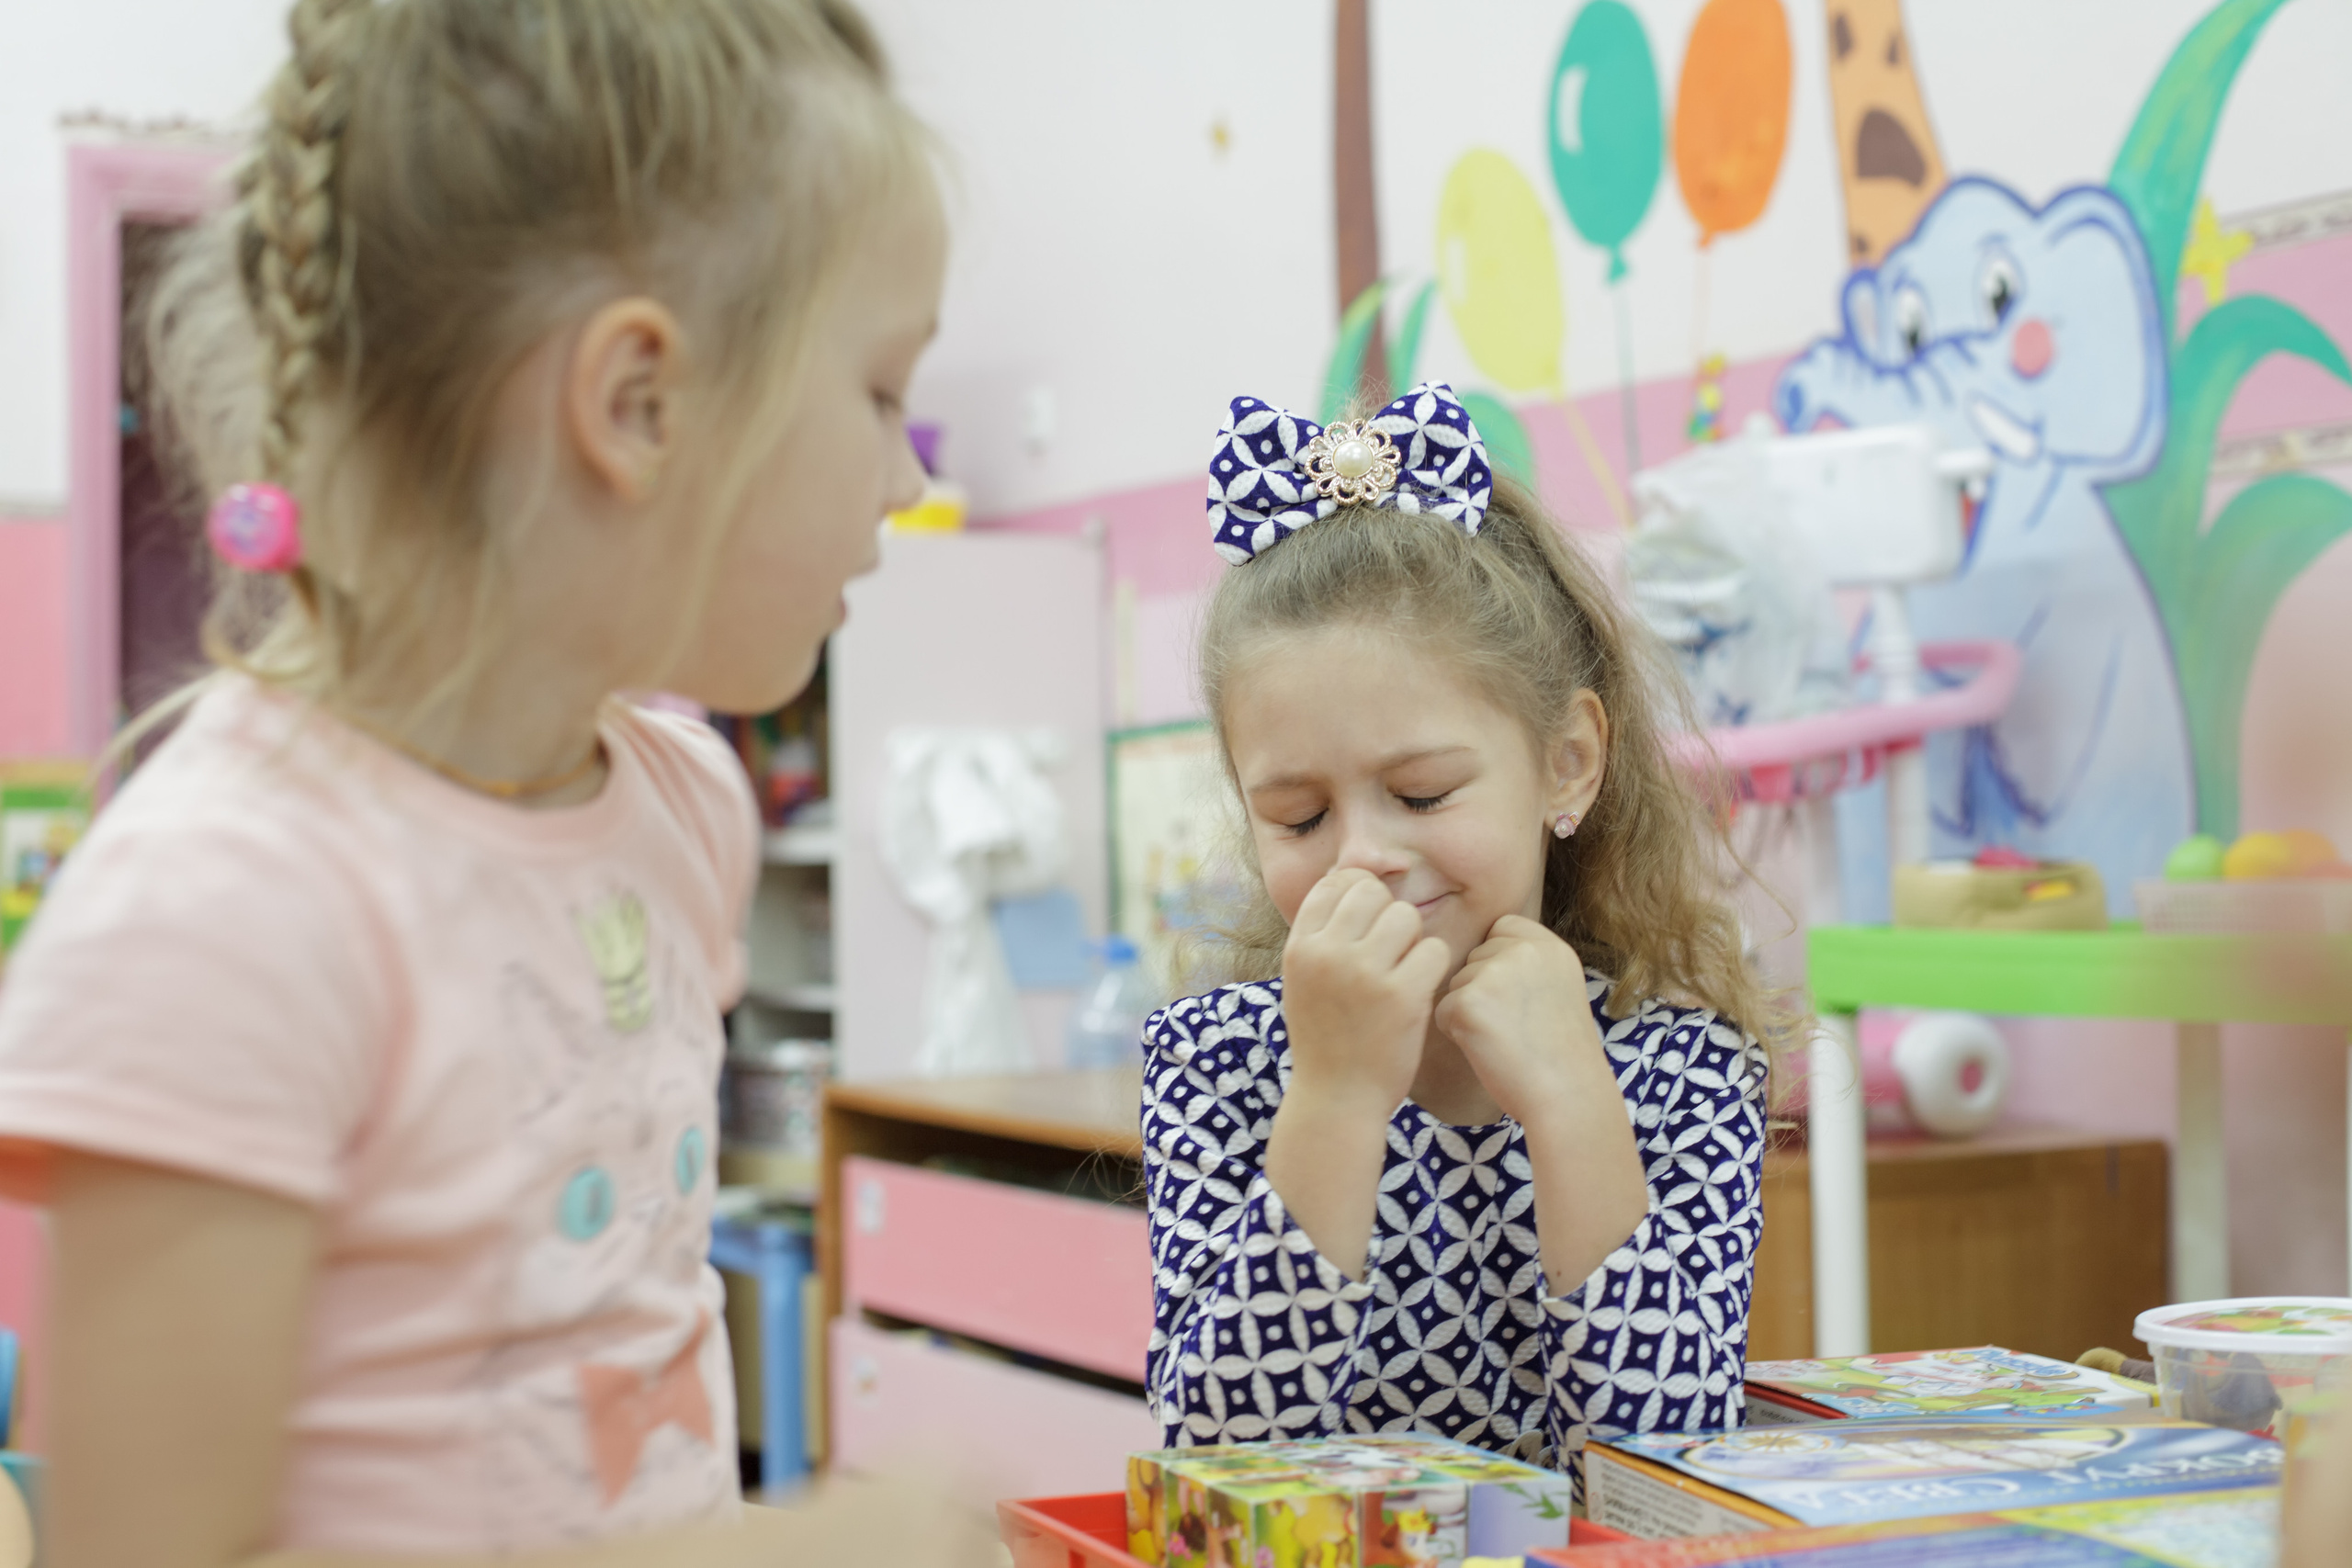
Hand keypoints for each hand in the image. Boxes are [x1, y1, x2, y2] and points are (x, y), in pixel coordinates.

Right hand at [1280, 867, 1452, 1112]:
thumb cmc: (1325, 1037)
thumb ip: (1322, 936)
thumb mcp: (1302, 981)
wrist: (1336, 1098)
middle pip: (1374, 892)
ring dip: (1413, 940)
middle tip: (1390, 950)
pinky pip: (1434, 950)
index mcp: (1301, 947)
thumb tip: (1352, 881)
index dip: (1360, 891)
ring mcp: (1365, 974)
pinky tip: (1420, 989)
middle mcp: (1328, 953)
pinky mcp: (1402, 996)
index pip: (1336, 882)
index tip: (1370, 920)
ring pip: (1407, 917)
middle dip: (1388, 915)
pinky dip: (1433, 967)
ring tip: (1403, 971)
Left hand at [1432, 914, 1600, 1126]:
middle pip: (1474, 957)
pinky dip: (1457, 1034)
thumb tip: (1481, 956)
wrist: (1569, 1096)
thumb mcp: (1559, 989)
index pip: (1501, 929)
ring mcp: (1495, 973)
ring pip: (1456, 984)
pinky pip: (1442, 1011)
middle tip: (1517, 1026)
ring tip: (1507, 1040)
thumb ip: (1527, 963)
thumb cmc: (1560, 1054)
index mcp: (1550, 945)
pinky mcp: (1468, 1001)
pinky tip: (1490, 1050)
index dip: (1499, 964)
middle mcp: (1523, 950)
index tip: (1519, 999)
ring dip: (1469, 1012)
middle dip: (1482, 990)